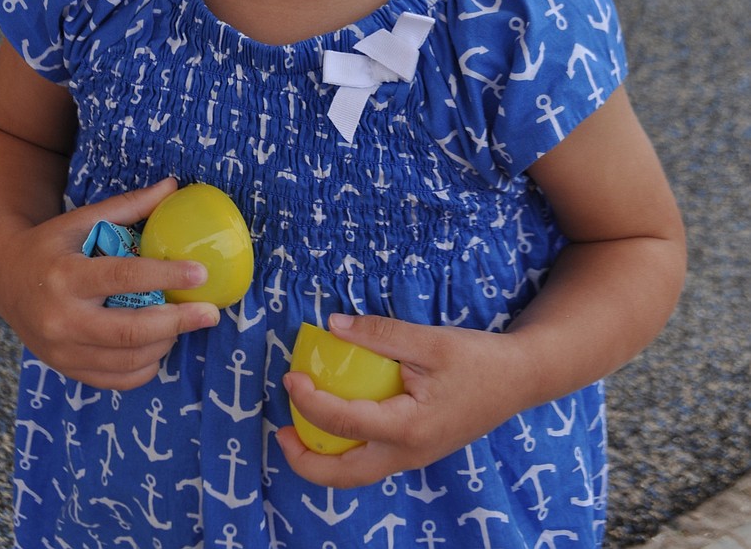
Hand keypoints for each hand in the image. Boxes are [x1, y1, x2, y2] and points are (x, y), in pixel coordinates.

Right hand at [0, 178, 219, 389]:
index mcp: (66, 276)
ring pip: (127, 360)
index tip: (201, 273)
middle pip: (129, 331)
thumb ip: (129, 206)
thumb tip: (173, 186)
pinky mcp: (66, 368)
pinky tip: (159, 345)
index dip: (167, 275)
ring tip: (185, 322)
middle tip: (210, 312)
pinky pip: (115, 379)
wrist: (4, 278)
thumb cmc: (51, 244)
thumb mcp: (83, 219)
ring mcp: (62, 350)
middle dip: (177, 322)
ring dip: (165, 342)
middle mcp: (62, 318)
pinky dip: (145, 367)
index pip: (124, 278)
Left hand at [277, 312, 527, 487]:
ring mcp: (414, 457)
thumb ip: (379, 334)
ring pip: (358, 472)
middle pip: (344, 476)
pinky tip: (339, 416)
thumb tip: (332, 326)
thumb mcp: (428, 340)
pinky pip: (373, 458)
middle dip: (306, 461)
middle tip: (281, 431)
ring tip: (301, 426)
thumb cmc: (477, 359)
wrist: (519, 379)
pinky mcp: (418, 450)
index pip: (343, 424)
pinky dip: (347, 446)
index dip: (309, 401)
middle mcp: (408, 454)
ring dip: (324, 457)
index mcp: (408, 429)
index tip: (291, 376)